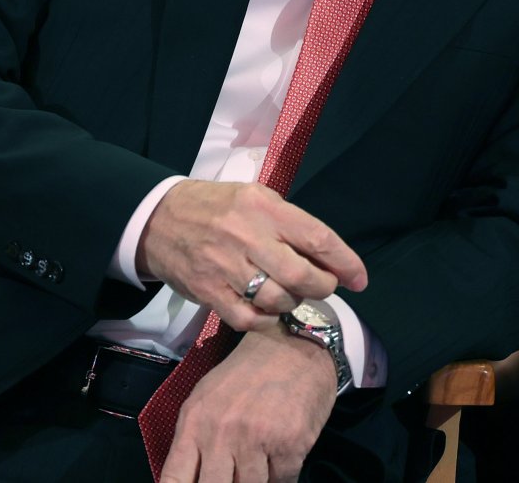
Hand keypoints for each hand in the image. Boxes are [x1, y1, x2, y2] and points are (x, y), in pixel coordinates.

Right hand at [139, 180, 366, 330]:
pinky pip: (248, 318)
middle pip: (300, 275)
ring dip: (293, 303)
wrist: (159, 219)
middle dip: (322, 287)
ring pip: (277, 299)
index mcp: (265, 208)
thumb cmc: (219, 208)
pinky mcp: (207, 291)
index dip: (345, 262)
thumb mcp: (257, 198)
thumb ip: (291, 224)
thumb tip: (330, 257)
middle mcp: (247, 236)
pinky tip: (266, 310)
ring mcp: (225, 266)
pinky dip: (265, 320)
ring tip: (291, 294)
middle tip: (324, 287)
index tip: (359, 279)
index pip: (317, 238)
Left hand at [161, 321, 336, 482]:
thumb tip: (191, 479)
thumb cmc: (249, 372)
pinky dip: (282, 475)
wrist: (296, 343)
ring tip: (261, 461)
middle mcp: (221, 433)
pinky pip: (283, 481)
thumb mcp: (207, 397)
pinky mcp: (291, 443)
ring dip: (257, 480)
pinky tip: (281, 457)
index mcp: (195, 422)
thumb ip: (194, 439)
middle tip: (234, 474)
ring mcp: (257, 440)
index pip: (174, 480)